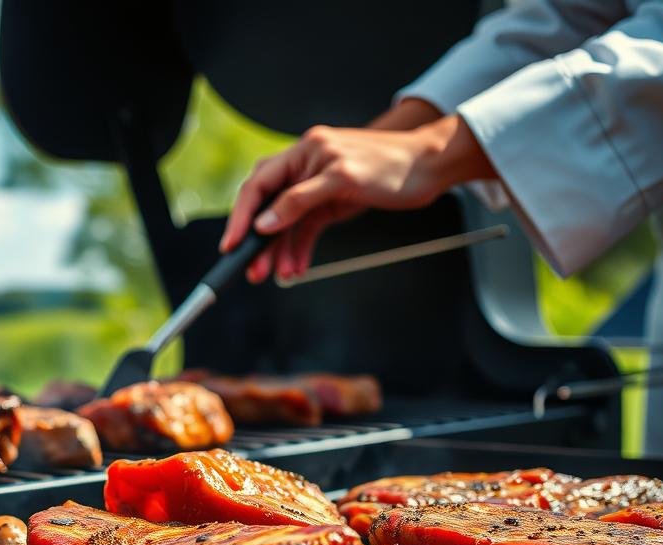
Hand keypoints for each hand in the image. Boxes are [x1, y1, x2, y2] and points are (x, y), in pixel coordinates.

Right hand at [220, 112, 495, 282]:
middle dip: (259, 241)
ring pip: (287, 224)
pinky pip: (306, 229)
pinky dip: (300, 249)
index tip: (231, 244)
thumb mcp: (343, 181)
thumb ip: (299, 201)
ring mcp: (317, 186)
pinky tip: (297, 266)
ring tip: (278, 275)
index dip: (241, 216)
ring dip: (281, 251)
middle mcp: (305, 167)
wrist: (430, 168)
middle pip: (269, 207)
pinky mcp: (331, 202)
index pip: (259, 185)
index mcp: (303, 152)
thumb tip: (265, 223)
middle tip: (253, 269)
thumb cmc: (393, 164)